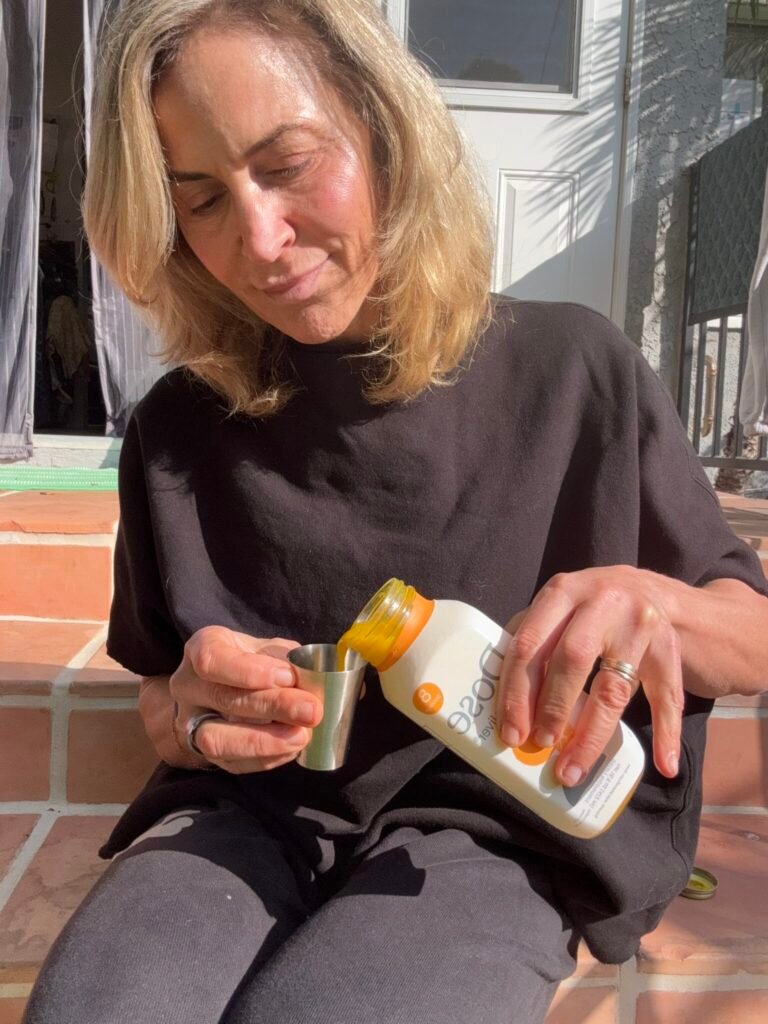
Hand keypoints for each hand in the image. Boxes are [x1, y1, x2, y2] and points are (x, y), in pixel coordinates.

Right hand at [170, 626, 321, 773]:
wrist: (230, 688)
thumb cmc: (256, 662)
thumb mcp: (270, 649)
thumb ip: (287, 660)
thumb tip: (311, 679)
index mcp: (204, 648)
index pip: (212, 659)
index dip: (248, 671)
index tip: (288, 676)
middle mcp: (189, 685)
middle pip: (221, 698)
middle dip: (271, 706)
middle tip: (311, 710)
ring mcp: (191, 722)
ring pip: (216, 739)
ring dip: (265, 741)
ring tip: (301, 736)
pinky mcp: (204, 754)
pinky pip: (232, 762)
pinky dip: (266, 758)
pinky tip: (291, 748)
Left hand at [497, 567, 684, 785]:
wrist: (652, 592)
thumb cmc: (590, 608)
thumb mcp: (558, 606)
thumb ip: (531, 637)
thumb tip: (494, 696)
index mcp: (562, 592)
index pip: (531, 643)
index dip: (517, 691)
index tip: (511, 732)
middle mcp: (602, 602)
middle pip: (571, 660)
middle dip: (551, 709)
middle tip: (540, 745)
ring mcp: (639, 623)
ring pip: (614, 687)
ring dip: (591, 734)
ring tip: (573, 769)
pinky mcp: (669, 646)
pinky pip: (667, 695)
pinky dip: (666, 732)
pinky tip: (663, 765)